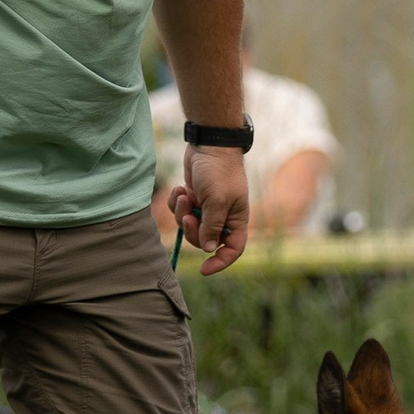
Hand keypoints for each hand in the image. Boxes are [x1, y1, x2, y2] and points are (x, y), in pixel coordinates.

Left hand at [170, 144, 250, 274]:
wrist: (208, 144)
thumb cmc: (219, 171)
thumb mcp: (217, 201)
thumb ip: (212, 226)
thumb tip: (208, 248)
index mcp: (236, 219)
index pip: (233, 249)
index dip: (220, 262)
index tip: (203, 269)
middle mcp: (223, 216)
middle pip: (204, 240)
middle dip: (192, 230)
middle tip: (187, 215)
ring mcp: (207, 207)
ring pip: (189, 225)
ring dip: (182, 212)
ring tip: (183, 194)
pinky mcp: (193, 197)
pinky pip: (180, 211)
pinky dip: (177, 202)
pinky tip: (180, 188)